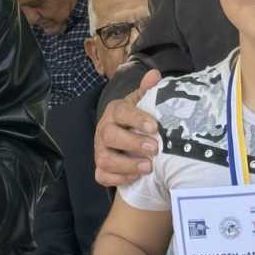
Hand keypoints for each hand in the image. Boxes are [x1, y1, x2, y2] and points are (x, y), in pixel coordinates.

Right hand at [94, 70, 162, 188]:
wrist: (126, 138)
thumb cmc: (137, 119)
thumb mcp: (143, 103)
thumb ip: (148, 91)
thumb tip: (155, 75)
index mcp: (115, 112)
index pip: (121, 112)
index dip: (136, 119)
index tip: (154, 126)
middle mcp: (104, 130)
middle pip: (110, 136)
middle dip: (132, 143)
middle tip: (154, 148)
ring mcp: (100, 150)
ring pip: (105, 159)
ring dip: (127, 164)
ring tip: (149, 167)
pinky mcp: (100, 168)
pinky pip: (102, 176)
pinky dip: (118, 179)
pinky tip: (136, 177)